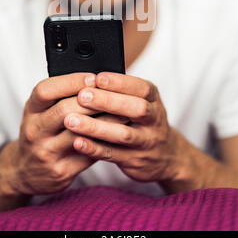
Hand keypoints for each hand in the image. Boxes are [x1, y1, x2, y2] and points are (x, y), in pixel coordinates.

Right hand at [8, 72, 128, 196]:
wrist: (24, 171)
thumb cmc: (40, 131)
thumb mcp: (41, 111)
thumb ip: (60, 97)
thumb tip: (95, 80)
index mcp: (31, 110)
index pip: (46, 90)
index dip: (70, 81)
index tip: (93, 78)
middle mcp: (35, 130)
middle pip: (64, 110)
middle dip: (93, 100)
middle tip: (116, 94)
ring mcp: (46, 152)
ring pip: (80, 133)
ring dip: (105, 121)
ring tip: (124, 112)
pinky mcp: (61, 171)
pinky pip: (88, 154)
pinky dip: (105, 142)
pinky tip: (118, 133)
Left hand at [64, 72, 178, 182]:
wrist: (166, 156)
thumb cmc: (143, 120)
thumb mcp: (142, 101)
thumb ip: (122, 91)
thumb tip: (89, 77)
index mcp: (153, 99)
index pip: (141, 88)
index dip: (120, 82)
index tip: (97, 77)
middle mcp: (153, 120)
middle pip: (136, 109)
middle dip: (108, 101)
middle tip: (82, 96)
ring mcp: (145, 142)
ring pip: (122, 134)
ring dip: (95, 127)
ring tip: (71, 120)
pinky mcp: (134, 160)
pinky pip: (112, 154)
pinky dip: (94, 149)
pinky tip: (77, 142)